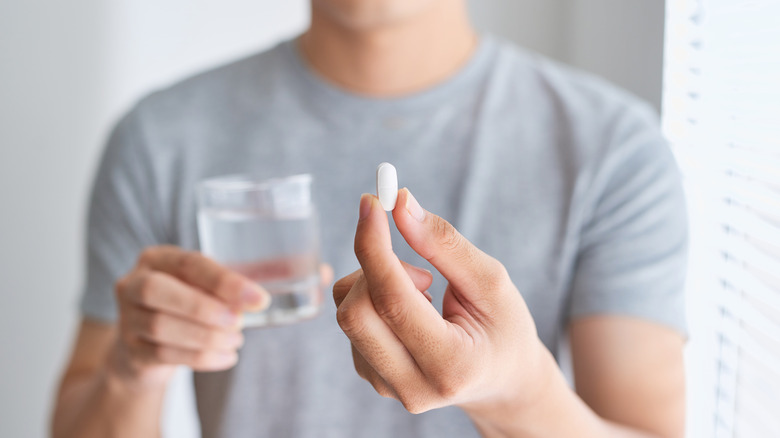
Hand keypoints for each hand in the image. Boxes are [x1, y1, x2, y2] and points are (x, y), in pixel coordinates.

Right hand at [110, 245, 333, 390]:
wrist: (148, 344)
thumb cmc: (195, 304)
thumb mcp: (219, 285)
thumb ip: (264, 275)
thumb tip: (324, 273)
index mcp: (160, 257)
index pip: (189, 262)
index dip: (224, 281)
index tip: (259, 299)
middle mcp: (135, 281)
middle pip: (159, 291)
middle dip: (205, 308)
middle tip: (242, 323)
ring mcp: (126, 317)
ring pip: (160, 326)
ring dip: (205, 337)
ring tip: (236, 341)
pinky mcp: (130, 350)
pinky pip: (162, 354)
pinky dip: (199, 358)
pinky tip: (226, 357)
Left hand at [333, 190, 551, 416]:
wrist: (503, 380)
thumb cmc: (504, 327)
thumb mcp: (491, 281)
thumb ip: (444, 244)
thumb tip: (400, 205)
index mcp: (451, 365)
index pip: (393, 301)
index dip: (374, 247)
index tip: (371, 203)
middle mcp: (413, 387)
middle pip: (355, 312)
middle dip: (375, 267)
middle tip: (418, 264)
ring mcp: (387, 387)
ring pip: (347, 313)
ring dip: (378, 283)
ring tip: (427, 293)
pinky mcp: (371, 377)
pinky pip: (351, 322)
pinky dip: (374, 299)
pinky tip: (412, 311)